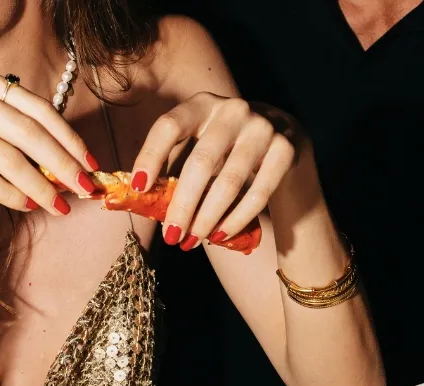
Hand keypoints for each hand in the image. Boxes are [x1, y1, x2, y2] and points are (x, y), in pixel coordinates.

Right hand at [0, 65, 94, 215]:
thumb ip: (10, 133)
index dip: (67, 136)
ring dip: (38, 184)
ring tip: (58, 205)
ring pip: (5, 156)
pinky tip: (26, 205)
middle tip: (83, 189)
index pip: (34, 107)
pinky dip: (9, 193)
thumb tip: (65, 161)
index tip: (90, 163)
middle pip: (25, 131)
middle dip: (61, 162)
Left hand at [131, 95, 313, 248]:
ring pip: (229, 182)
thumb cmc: (224, 148)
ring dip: (207, 218)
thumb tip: (142, 201)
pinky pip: (258, 193)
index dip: (151, 156)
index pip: (169, 126)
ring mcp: (262, 128)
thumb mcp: (198, 145)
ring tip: (191, 242)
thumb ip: (173, 166)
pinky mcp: (285, 150)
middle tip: (171, 236)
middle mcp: (233, 110)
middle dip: (183, 205)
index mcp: (201, 105)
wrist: (282, 134)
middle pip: (200, 162)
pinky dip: (236, 219)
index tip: (138, 189)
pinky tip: (220, 236)